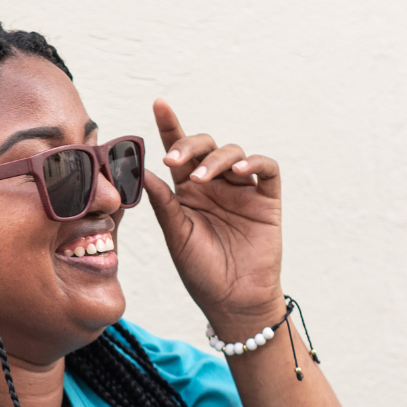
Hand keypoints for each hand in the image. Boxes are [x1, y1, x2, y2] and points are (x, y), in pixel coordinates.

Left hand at [143, 98, 284, 332]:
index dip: (170, 127)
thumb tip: (139, 171)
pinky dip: (254, 163)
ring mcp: (242, 192)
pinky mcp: (267, 201)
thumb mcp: (176, 236)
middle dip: (190, 145)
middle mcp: (214, 187)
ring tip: (202, 179)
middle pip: (205, 147)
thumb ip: (163, 202)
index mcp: (188, 194)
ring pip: (233, 153)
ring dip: (216, 159)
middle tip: (174, 160)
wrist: (233, 302)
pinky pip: (266, 170)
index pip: (179, 153)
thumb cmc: (202, 273)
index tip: (159, 104)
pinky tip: (238, 171)